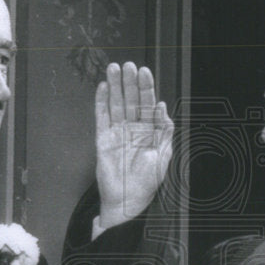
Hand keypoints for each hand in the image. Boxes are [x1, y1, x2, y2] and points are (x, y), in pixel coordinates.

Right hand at [95, 61, 172, 229]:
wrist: (128, 200)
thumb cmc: (147, 181)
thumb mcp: (163, 155)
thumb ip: (164, 131)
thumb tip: (162, 107)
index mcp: (149, 131)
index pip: (148, 104)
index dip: (146, 87)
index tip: (144, 72)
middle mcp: (133, 128)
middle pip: (131, 100)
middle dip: (130, 82)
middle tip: (128, 65)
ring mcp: (117, 132)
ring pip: (116, 104)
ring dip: (114, 86)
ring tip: (114, 69)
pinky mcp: (103, 139)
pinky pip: (101, 116)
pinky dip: (101, 102)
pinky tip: (103, 87)